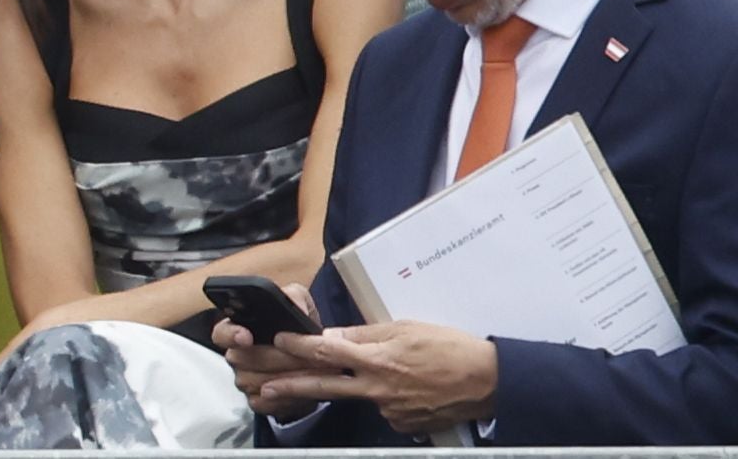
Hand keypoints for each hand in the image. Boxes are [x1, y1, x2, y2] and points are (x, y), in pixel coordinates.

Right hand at [213, 283, 334, 421]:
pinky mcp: (257, 402)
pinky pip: (265, 404)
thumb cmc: (299, 331)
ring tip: (311, 371)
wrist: (315, 362)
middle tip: (302, 356)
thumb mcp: (300, 305)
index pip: (221, 332)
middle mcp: (236, 356)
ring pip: (255, 382)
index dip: (231, 334)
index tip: (246, 336)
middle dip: (276, 358)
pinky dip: (286, 398)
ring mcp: (244, 380)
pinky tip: (301, 389)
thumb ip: (294, 297)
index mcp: (238, 329)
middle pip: (241, 360)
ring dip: (285, 378)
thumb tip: (293, 306)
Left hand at [265, 321, 498, 435]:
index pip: (327, 352)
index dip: (298, 346)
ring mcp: (390, 410)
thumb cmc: (450, 348)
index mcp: (378, 360)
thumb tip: (334, 338)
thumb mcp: (405, 328)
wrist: (488, 382)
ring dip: (353, 387)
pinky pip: (383, 408)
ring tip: (367, 377)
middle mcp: (378, 388)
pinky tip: (407, 387)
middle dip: (292, 386)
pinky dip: (385, 396)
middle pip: (326, 386)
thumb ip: (366, 335)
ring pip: (359, 396)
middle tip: (266, 388)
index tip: (279, 341)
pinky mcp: (403, 425)